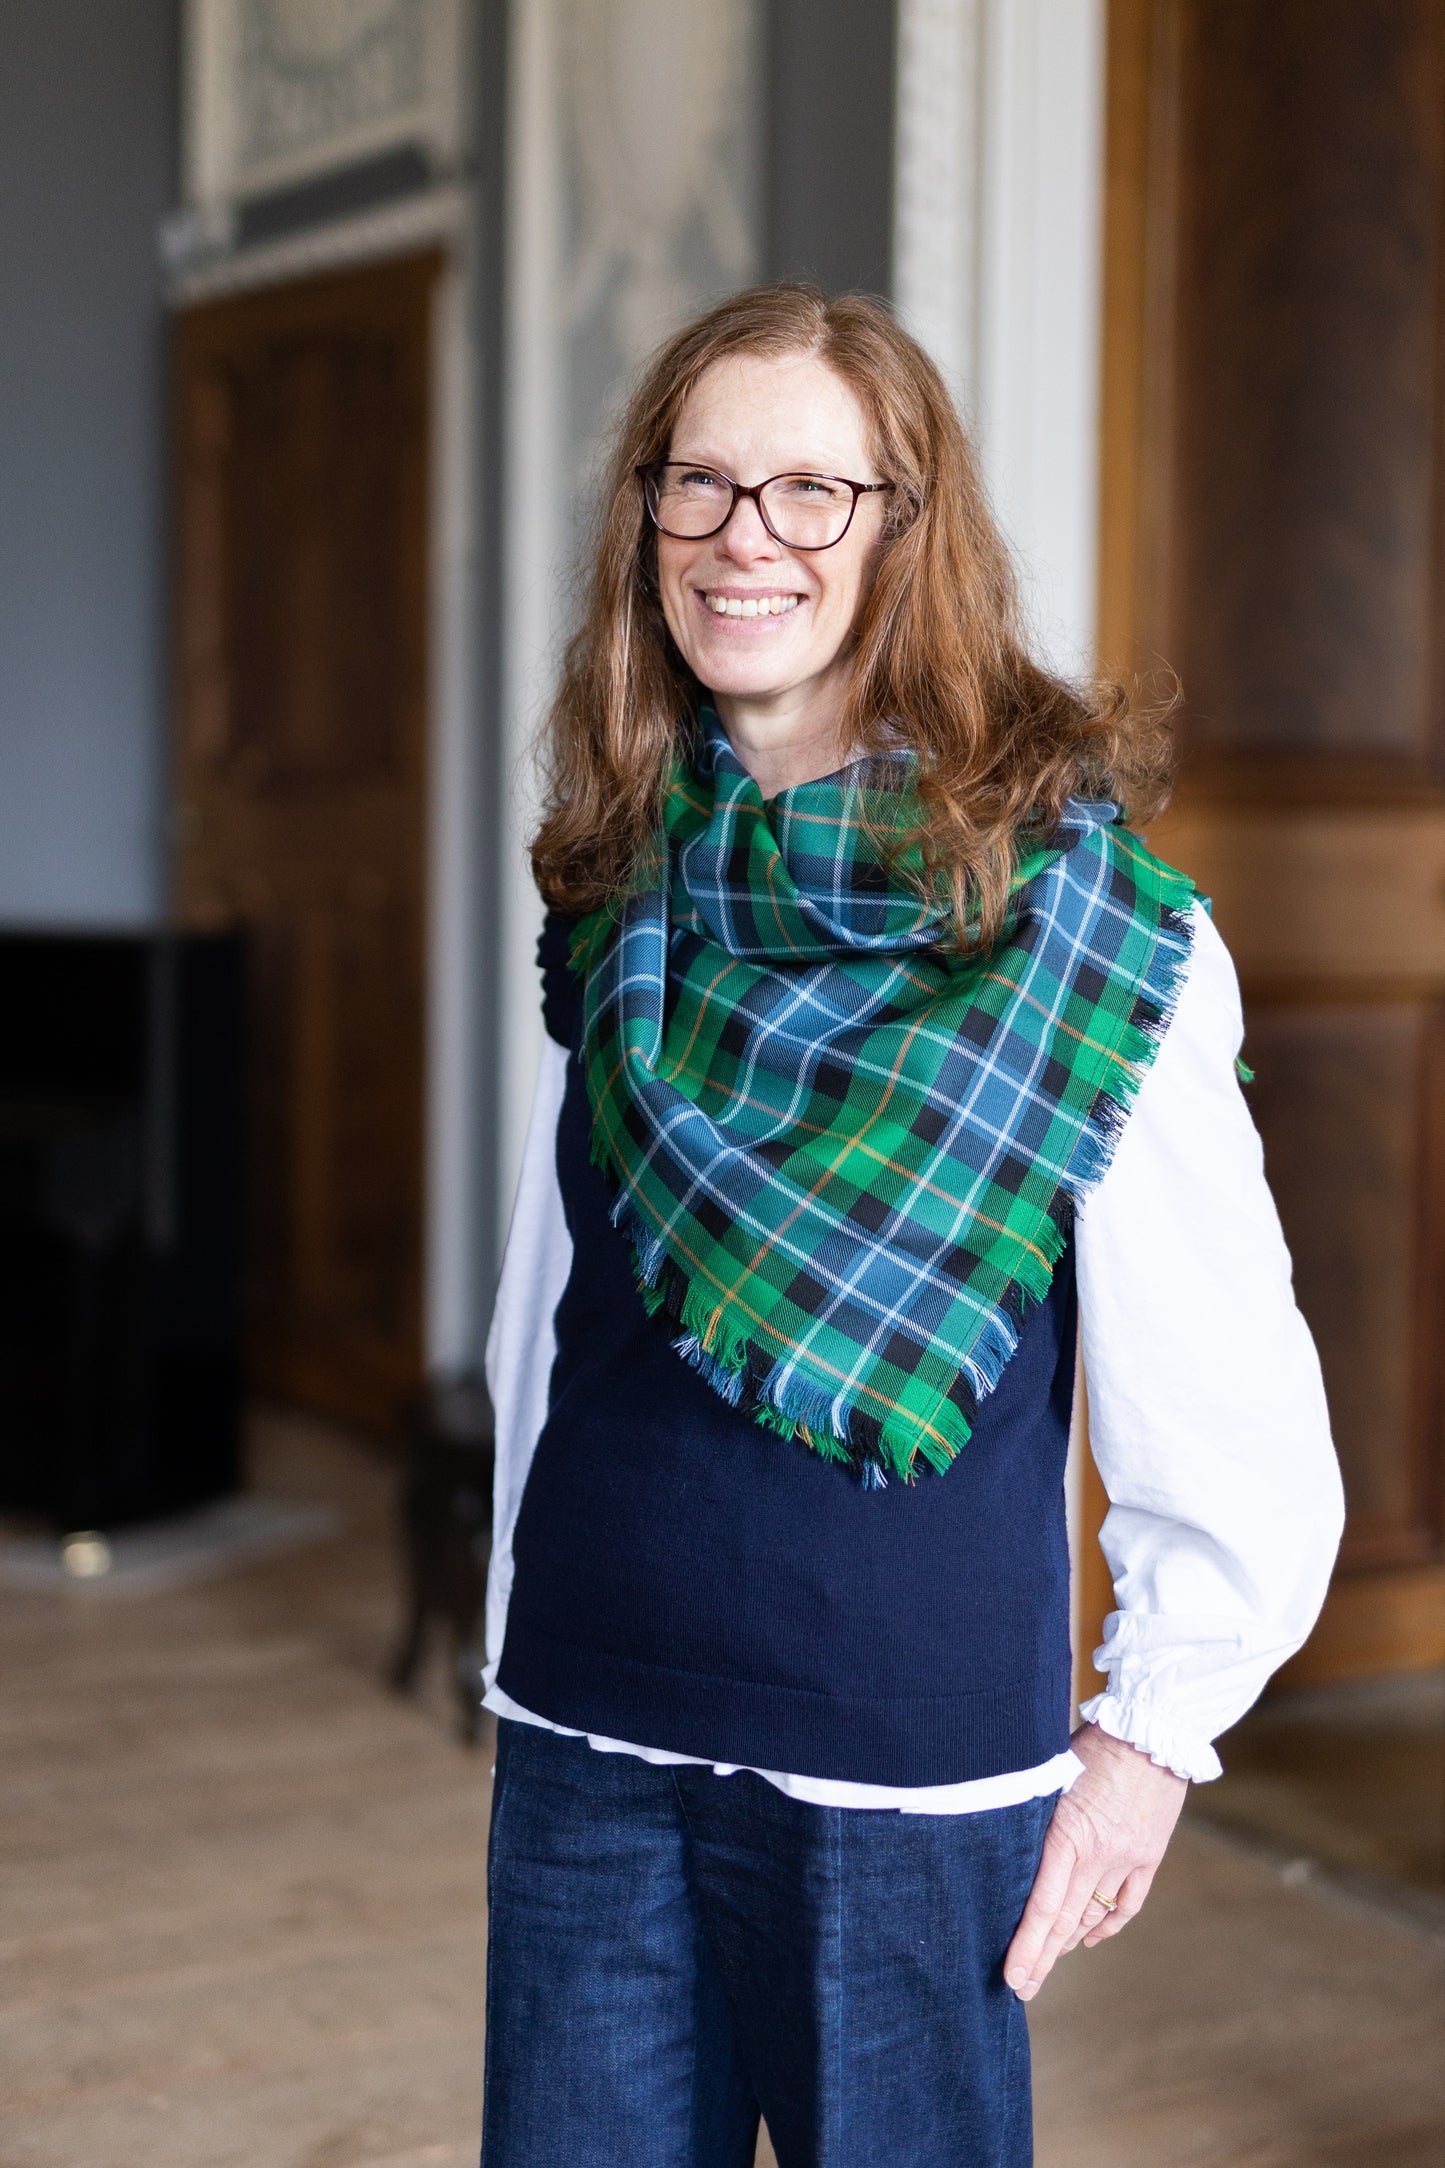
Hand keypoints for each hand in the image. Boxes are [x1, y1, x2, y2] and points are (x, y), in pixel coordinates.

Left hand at [1004, 1722, 1186, 2000]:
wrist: (1155, 1727)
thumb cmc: (1092, 1741)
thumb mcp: (1050, 1772)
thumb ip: (1032, 1812)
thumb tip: (1003, 1842)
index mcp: (1068, 1832)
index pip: (1043, 1904)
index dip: (1027, 1945)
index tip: (1012, 1977)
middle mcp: (1100, 1853)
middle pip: (1066, 1920)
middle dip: (1042, 1957)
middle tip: (1022, 1987)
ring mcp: (1128, 1858)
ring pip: (1094, 1914)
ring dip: (1068, 1942)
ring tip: (1046, 1962)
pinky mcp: (1149, 1855)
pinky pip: (1127, 1903)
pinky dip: (1106, 1925)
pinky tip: (1088, 1939)